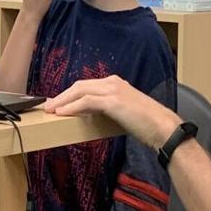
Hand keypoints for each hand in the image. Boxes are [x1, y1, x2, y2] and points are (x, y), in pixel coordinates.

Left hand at [44, 74, 179, 148]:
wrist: (162, 128)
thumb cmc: (147, 125)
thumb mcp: (125, 113)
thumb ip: (110, 111)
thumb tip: (93, 117)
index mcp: (116, 83)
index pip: (87, 86)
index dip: (70, 94)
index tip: (57, 102)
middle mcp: (113, 82)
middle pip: (80, 85)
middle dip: (62, 95)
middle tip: (47, 105)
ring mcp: (113, 90)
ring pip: (80, 91)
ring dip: (62, 100)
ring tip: (50, 110)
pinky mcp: (113, 101)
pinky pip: (86, 101)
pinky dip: (71, 107)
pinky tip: (62, 113)